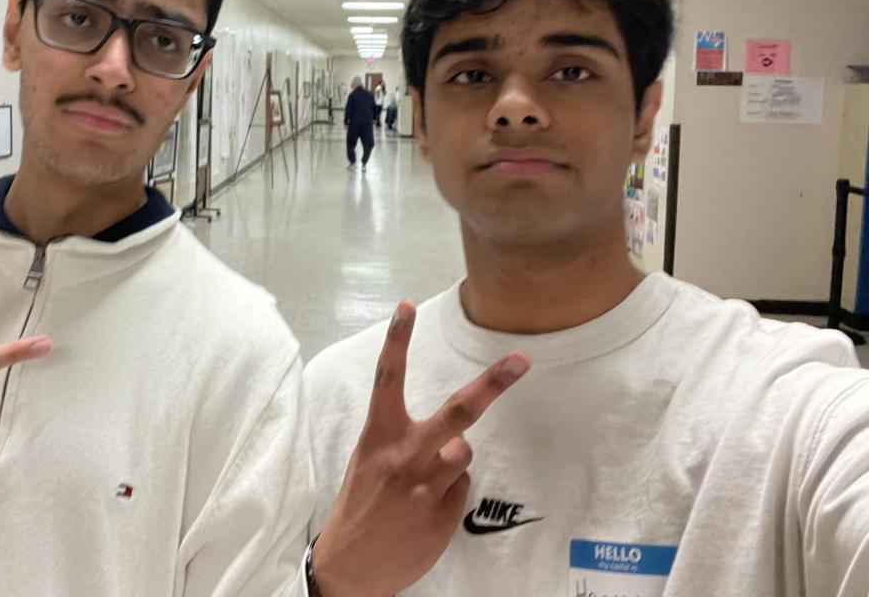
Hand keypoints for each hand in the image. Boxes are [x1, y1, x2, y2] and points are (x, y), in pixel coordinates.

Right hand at [312, 301, 528, 596]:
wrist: (350, 566)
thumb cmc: (360, 505)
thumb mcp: (369, 461)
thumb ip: (403, 440)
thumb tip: (452, 437)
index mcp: (378, 436)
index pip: (387, 378)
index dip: (397, 340)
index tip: (406, 306)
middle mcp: (406, 455)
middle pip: (457, 411)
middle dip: (492, 383)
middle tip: (522, 359)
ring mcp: (428, 486)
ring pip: (463, 453)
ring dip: (452, 461)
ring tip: (423, 484)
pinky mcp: (445, 515)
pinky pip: (462, 487)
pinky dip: (449, 492)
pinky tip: (426, 510)